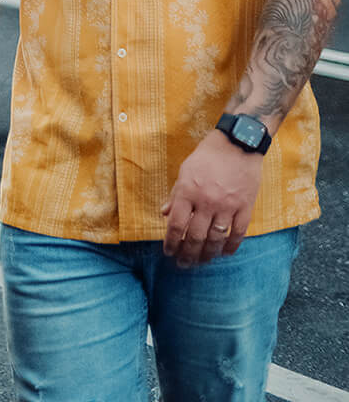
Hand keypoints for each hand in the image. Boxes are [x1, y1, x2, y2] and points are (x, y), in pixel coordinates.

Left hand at [162, 130, 263, 265]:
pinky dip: (231, 247)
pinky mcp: (245, 207)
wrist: (238, 143)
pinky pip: (238, 234)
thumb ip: (175, 194)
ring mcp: (227, 205)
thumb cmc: (208, 156)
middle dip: (187, 254)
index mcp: (188, 190)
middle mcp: (206, 201)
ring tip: (201, 261)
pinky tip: (224, 253)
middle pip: (195, 237)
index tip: (168, 252)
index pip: (176, 224)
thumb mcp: (185, 170)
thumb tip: (164, 214)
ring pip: (215, 239)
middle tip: (183, 265)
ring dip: (207, 254)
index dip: (171, 242)